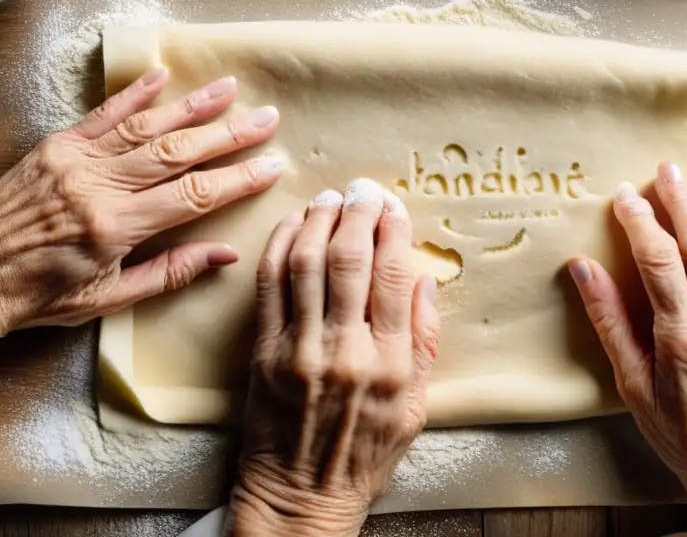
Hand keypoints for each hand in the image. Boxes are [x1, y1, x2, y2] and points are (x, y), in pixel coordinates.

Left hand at [0, 69, 281, 357]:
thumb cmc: (38, 296)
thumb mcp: (108, 298)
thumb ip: (169, 273)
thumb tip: (225, 255)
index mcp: (115, 227)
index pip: (193, 196)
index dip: (237, 180)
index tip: (271, 166)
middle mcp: (99, 185)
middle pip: (178, 152)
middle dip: (228, 135)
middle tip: (267, 118)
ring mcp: (76, 160)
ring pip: (146, 126)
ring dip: (192, 106)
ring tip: (230, 89)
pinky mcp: (56, 145)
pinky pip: (103, 114)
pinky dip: (134, 94)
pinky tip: (162, 77)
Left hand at [231, 179, 439, 536]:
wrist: (299, 497)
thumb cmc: (362, 456)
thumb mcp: (415, 409)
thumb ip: (422, 343)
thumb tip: (424, 280)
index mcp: (389, 365)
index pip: (393, 277)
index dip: (394, 231)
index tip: (394, 205)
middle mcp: (344, 352)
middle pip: (349, 261)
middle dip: (357, 213)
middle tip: (362, 188)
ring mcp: (298, 351)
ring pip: (306, 264)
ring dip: (318, 221)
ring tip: (329, 197)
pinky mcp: (262, 353)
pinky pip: (269, 286)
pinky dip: (278, 246)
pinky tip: (291, 225)